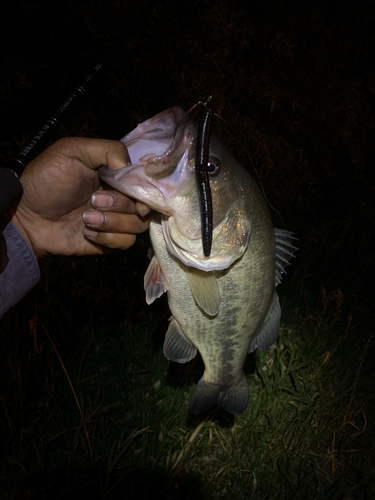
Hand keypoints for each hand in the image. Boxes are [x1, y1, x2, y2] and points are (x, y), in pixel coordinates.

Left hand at [9, 137, 148, 258]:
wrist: (27, 215)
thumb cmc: (47, 179)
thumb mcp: (73, 150)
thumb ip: (109, 150)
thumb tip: (133, 170)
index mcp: (115, 174)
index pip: (145, 181)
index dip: (145, 188)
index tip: (136, 194)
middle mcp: (120, 196)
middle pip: (144, 205)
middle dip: (120, 204)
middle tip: (93, 200)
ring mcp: (115, 220)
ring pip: (138, 225)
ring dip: (113, 222)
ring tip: (86, 217)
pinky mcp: (109, 241)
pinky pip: (125, 242)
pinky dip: (108, 237)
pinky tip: (87, 231)